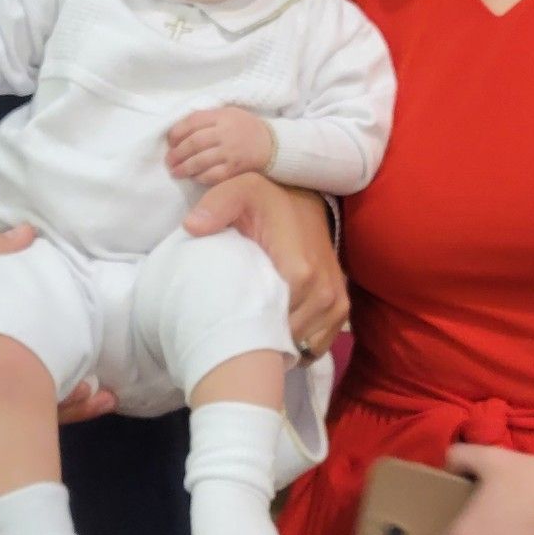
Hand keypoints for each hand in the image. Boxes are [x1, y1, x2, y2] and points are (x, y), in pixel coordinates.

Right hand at [0, 226, 117, 425]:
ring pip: (11, 418)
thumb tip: (31, 234)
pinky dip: (16, 408)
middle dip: (69, 406)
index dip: (68, 393)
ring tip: (86, 400)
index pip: (32, 386)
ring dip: (46, 409)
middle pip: (28, 411)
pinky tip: (36, 396)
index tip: (100, 387)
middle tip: (104, 397)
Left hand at [166, 105, 275, 186]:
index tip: (170, 141)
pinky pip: (213, 175)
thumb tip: (179, 131)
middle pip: (194, 142)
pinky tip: (194, 177)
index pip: (192, 121)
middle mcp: (225, 132)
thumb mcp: (228, 114)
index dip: (177, 132)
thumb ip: (207, 119)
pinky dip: (200, 176)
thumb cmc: (245, 128)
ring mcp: (231, 151)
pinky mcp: (236, 168)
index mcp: (222, 116)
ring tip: (175, 172)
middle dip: (177, 153)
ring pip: (200, 160)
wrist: (273, 144)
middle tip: (169, 161)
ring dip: (184, 167)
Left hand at [183, 174, 349, 358]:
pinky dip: (299, 342)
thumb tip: (192, 226)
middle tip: (237, 328)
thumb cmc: (267, 200)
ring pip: (303, 344)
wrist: (303, 201)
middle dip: (262, 338)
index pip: (273, 323)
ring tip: (256, 329)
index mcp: (299, 271)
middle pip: (286, 337)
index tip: (229, 322)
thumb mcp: (240, 190)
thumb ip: (217, 204)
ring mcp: (335, 302)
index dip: (249, 328)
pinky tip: (277, 330)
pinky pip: (319, 344)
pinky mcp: (341, 308)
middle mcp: (324, 291)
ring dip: (280, 341)